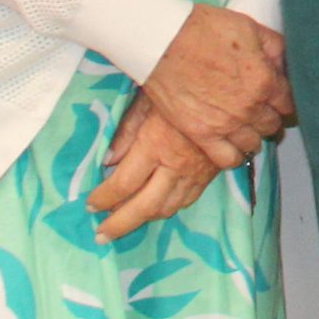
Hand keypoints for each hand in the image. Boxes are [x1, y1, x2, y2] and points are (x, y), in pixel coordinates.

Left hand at [85, 91, 216, 241]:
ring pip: (168, 208)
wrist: (229, 83)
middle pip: (144, 207)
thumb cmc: (183, 85)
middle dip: (119, 225)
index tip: (90, 205)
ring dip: (145, 219)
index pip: (122, 185)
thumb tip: (107, 160)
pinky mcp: (212, 172)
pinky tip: (158, 207)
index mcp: (155, 145)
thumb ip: (126, 130)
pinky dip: (169, 208)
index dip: (103, 198)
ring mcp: (197, 172)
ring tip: (126, 222)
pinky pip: (188, 199)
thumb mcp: (147, 99)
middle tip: (101, 235)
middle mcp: (176, 165)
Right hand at [143, 3, 289, 167]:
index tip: (280, 98)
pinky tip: (232, 145)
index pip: (290, 103)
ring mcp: (225, 124)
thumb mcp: (251, 29)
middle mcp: (249, 107)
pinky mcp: (200, 134)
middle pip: (273, 125)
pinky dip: (234, 156)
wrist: (163, 42)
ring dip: (253, 135)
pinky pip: (227, 159)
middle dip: (270, 116)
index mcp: (265, 81)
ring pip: (253, 144)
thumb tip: (286, 65)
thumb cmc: (206, 30)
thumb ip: (275, 49)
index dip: (286, 100)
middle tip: (262, 110)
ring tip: (246, 126)